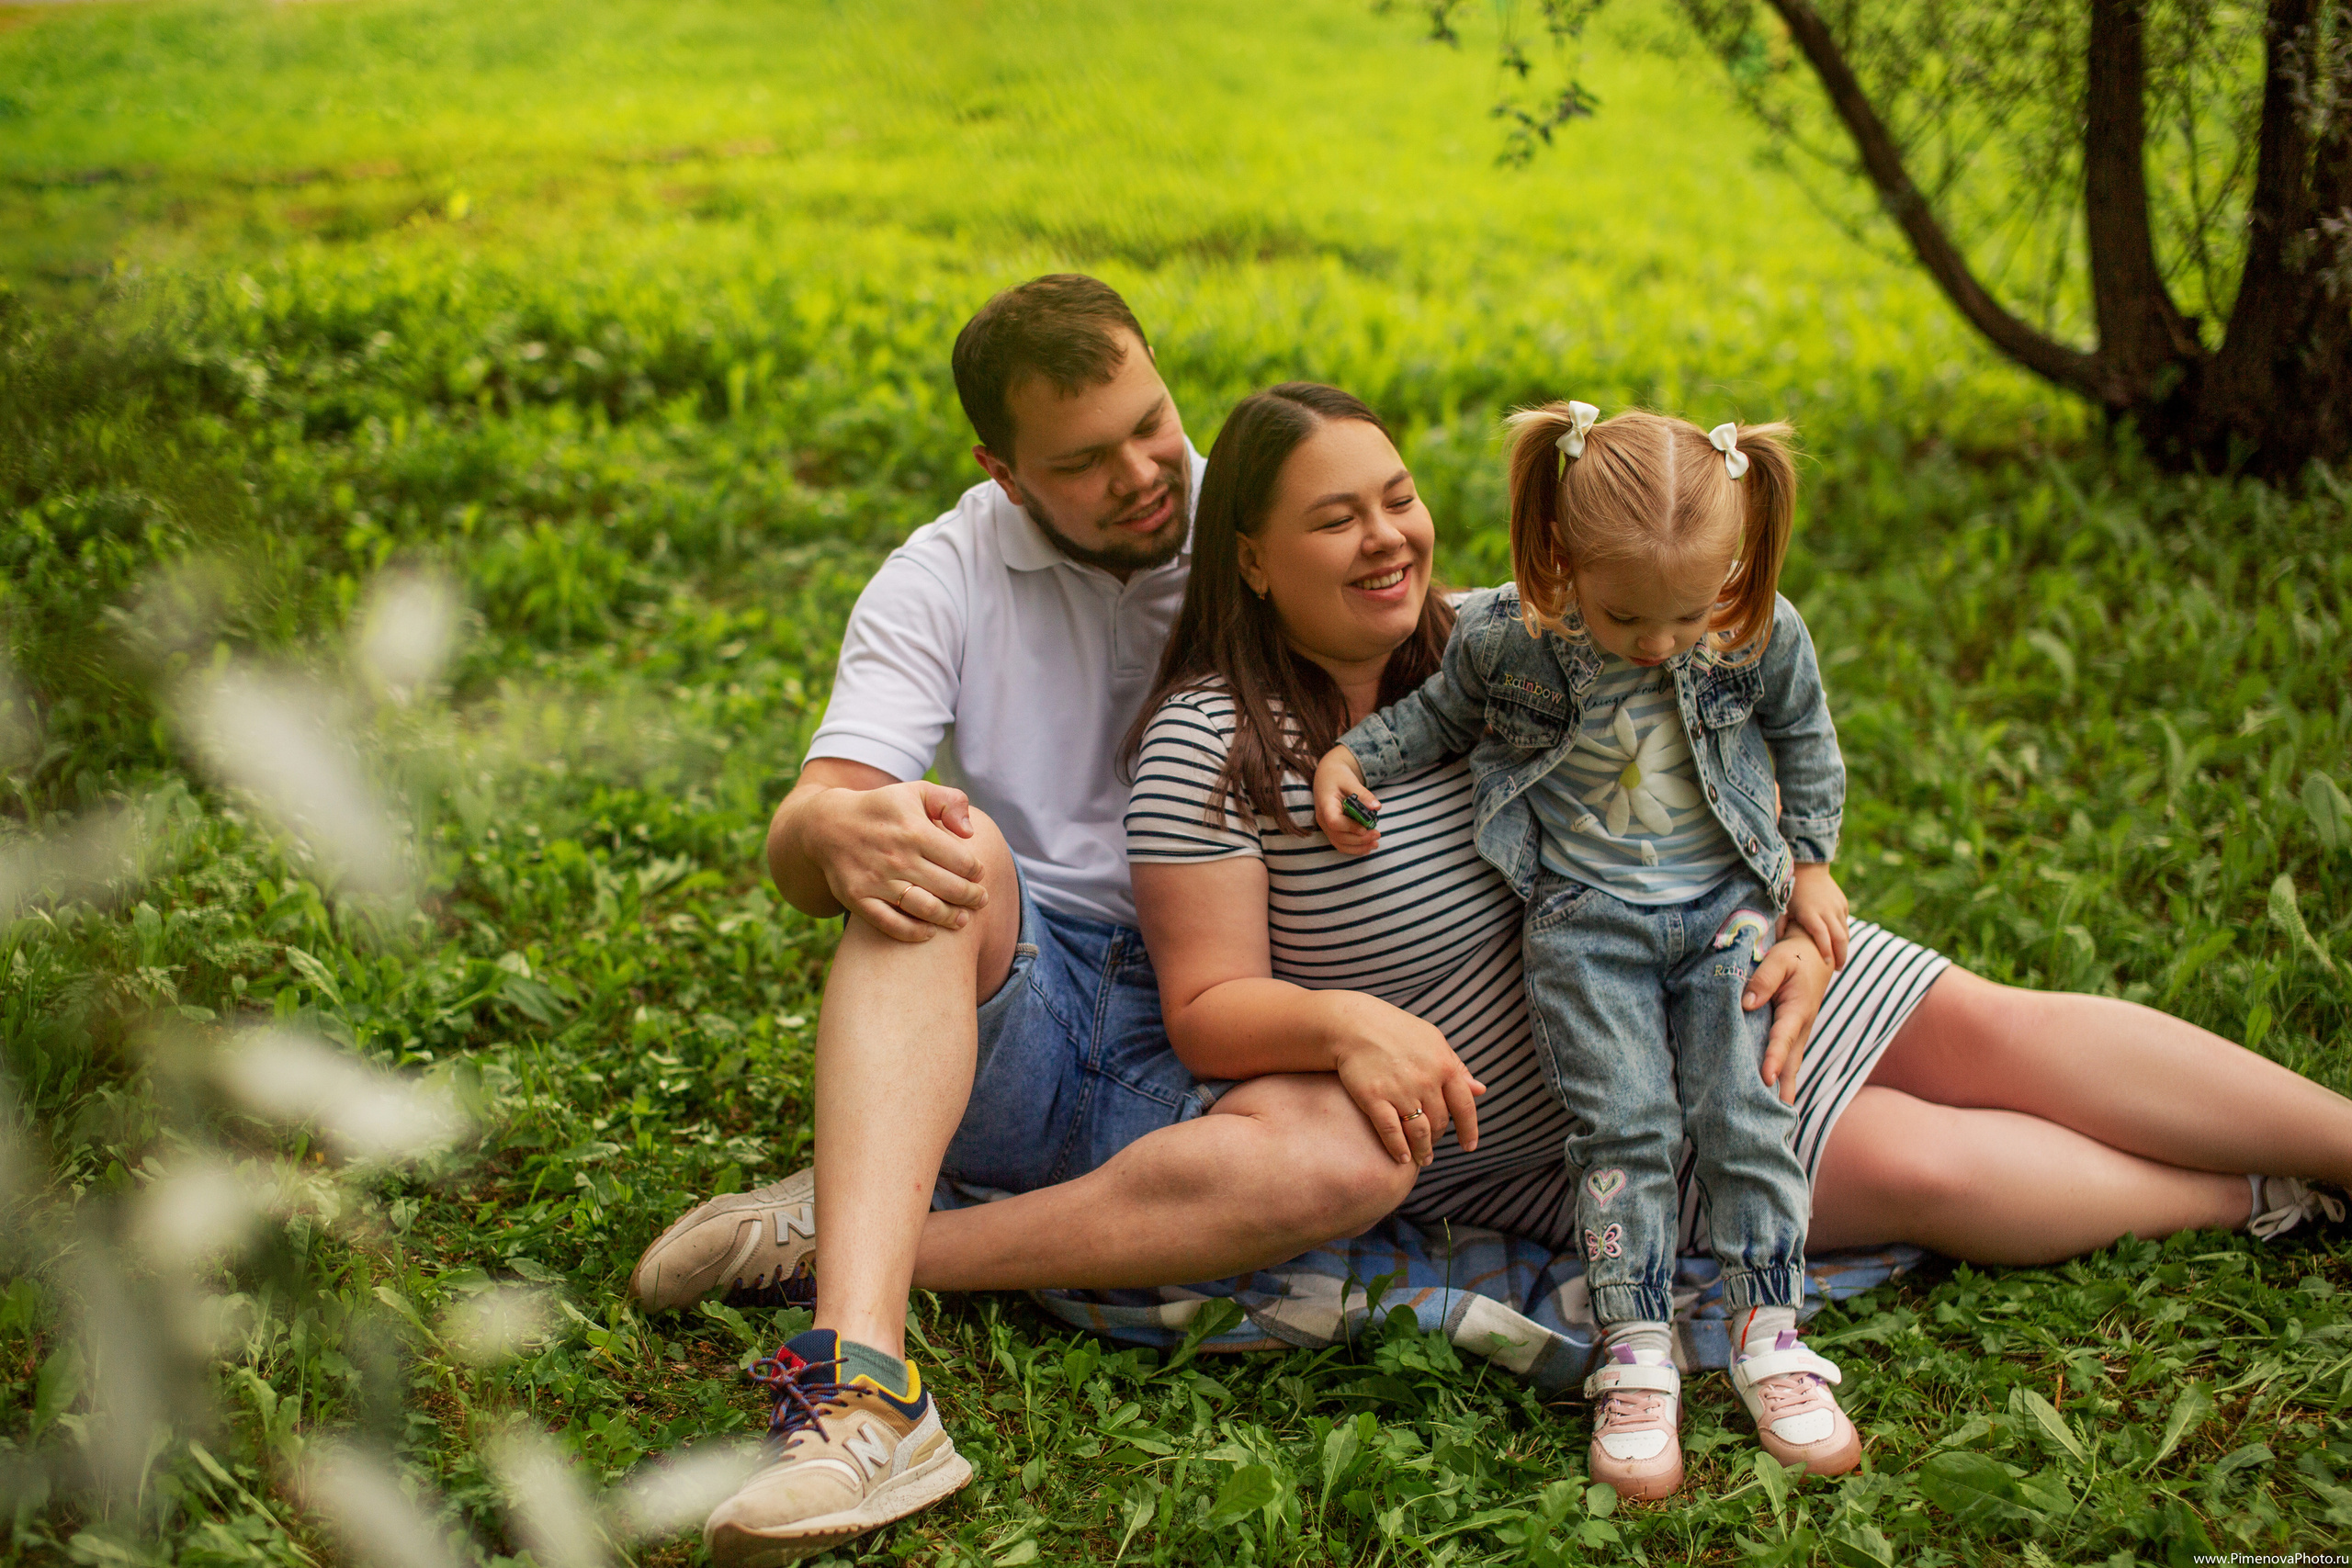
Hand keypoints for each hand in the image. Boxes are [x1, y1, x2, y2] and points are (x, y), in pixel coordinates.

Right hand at [804, 780, 989, 942]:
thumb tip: (970, 832)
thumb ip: (950, 802)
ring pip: (925, 909)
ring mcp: (876, 880)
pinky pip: (891, 924)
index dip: (976, 871)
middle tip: (980, 900)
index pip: (962, 861)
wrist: (828, 825)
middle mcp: (897, 857)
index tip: (977, 874)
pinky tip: (929, 932)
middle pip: (949, 887)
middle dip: (972, 897)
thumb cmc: (884, 809)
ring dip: (950, 918)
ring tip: (962, 919)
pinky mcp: (858, 898)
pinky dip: (914, 933)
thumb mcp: (916, 792)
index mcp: (915, 830)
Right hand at [1312, 746, 1380, 855]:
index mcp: (1326, 805)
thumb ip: (1363, 794)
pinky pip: (1341, 843)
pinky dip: (1354, 847)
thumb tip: (1377, 807)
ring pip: (1340, 844)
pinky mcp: (1331, 829)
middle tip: (1377, 834)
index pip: (1334, 822)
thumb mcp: (1350, 781)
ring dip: (1358, 847)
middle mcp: (1323, 819)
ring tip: (1375, 844)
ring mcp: (1326, 826)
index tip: (1366, 828)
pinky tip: (1367, 847)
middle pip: (1339, 836)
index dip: (1350, 827)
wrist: (1327, 775)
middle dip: (1360, 839)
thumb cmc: (1338, 776)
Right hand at [1326, 993, 1484, 1165]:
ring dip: (1423, 1151)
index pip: (1465, 1106)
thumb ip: (1457, 1066)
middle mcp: (1425, 1080)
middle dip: (1439, 1138)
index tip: (1469, 1146)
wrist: (1354, 1024)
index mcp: (1444, 1065)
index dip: (1469, 1130)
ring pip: (1419, 1133)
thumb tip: (1481, 1090)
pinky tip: (1402, 1157)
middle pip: (1440, 1122)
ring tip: (1423, 1158)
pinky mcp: (1374, 1097)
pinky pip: (1391, 1132)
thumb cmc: (1396, 1030)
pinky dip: (1399, 1149)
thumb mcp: (1434, 1041)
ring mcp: (1399, 1090)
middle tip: (1433, 1146)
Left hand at [1744, 933, 1831, 1103]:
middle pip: (1791, 1064)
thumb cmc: (1795, 955)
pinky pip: (1788, 1060)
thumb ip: (1763, 979)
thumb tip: (1747, 1003)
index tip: (1766, 1078)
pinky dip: (1782, 1079)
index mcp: (1798, 1010)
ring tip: (1771, 1118)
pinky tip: (1770, 1096)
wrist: (1816, 953)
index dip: (1774, 1059)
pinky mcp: (1793, 1034)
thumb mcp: (1780, 959)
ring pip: (1791, 1066)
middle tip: (1772, 1117)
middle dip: (1783, 1090)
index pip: (1783, 1039)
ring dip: (1783, 1090)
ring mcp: (1799, 1033)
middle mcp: (1801, 1027)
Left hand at [1781, 863, 1849, 968]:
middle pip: (1840, 937)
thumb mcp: (1782, 909)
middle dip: (1841, 955)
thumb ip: (1780, 928)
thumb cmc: (1789, 891)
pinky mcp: (1843, 903)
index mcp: (1811, 912)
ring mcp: (1837, 906)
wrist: (1807, 868)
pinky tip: (1837, 945)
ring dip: (1843, 947)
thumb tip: (1777, 949)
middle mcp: (1827, 909)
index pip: (1822, 935)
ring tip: (1838, 961)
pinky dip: (1843, 935)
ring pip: (1845, 931)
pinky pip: (1845, 923)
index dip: (1826, 951)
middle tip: (1837, 969)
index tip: (1827, 965)